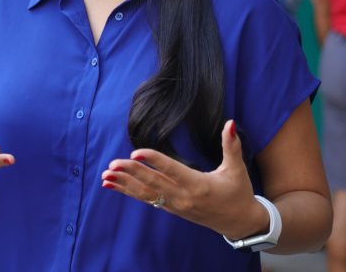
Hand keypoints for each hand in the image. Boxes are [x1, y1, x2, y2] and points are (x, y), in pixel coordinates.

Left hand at [100, 120, 269, 240]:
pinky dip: (130, 192)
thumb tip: (229, 122)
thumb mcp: (237, 168)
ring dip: (125, 184)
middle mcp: (184, 197)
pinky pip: (148, 200)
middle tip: (113, 163)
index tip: (136, 152)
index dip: (154, 161)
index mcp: (198, 185)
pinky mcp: (172, 209)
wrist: (239, 222)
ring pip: (146, 194)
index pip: (172, 170)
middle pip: (153, 183)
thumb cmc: (238, 192)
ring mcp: (176, 206)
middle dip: (132, 173)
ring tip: (106, 176)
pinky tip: (114, 186)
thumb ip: (231, 145)